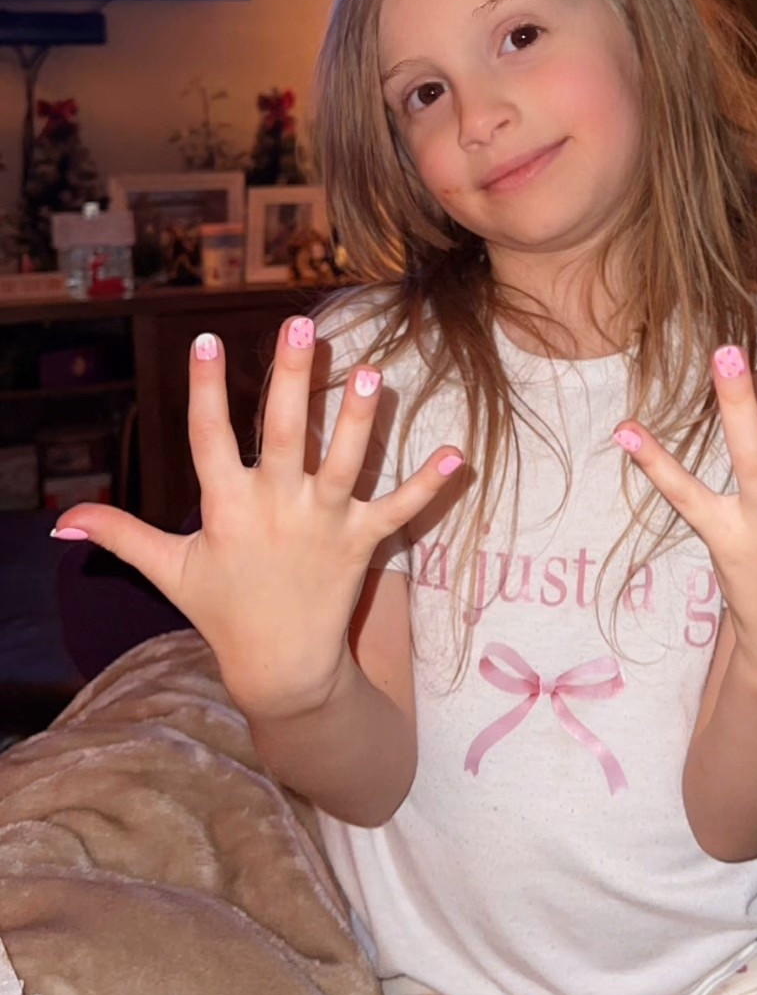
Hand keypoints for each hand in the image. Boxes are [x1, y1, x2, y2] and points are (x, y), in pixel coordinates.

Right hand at [51, 315, 462, 717]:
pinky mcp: (362, 544)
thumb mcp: (168, 569)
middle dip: (292, 378)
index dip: (207, 390)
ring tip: (374, 372)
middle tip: (301, 325)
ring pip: (344, 462)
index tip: (209, 340)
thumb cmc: (223, 608)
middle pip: (284, 433)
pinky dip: (429, 486)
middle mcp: (276, 508)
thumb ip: (120, 534)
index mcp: (227, 507)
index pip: (210, 438)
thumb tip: (60, 522)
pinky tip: (458, 455)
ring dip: (360, 420)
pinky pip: (399, 511)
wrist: (281, 669)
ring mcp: (323, 524)